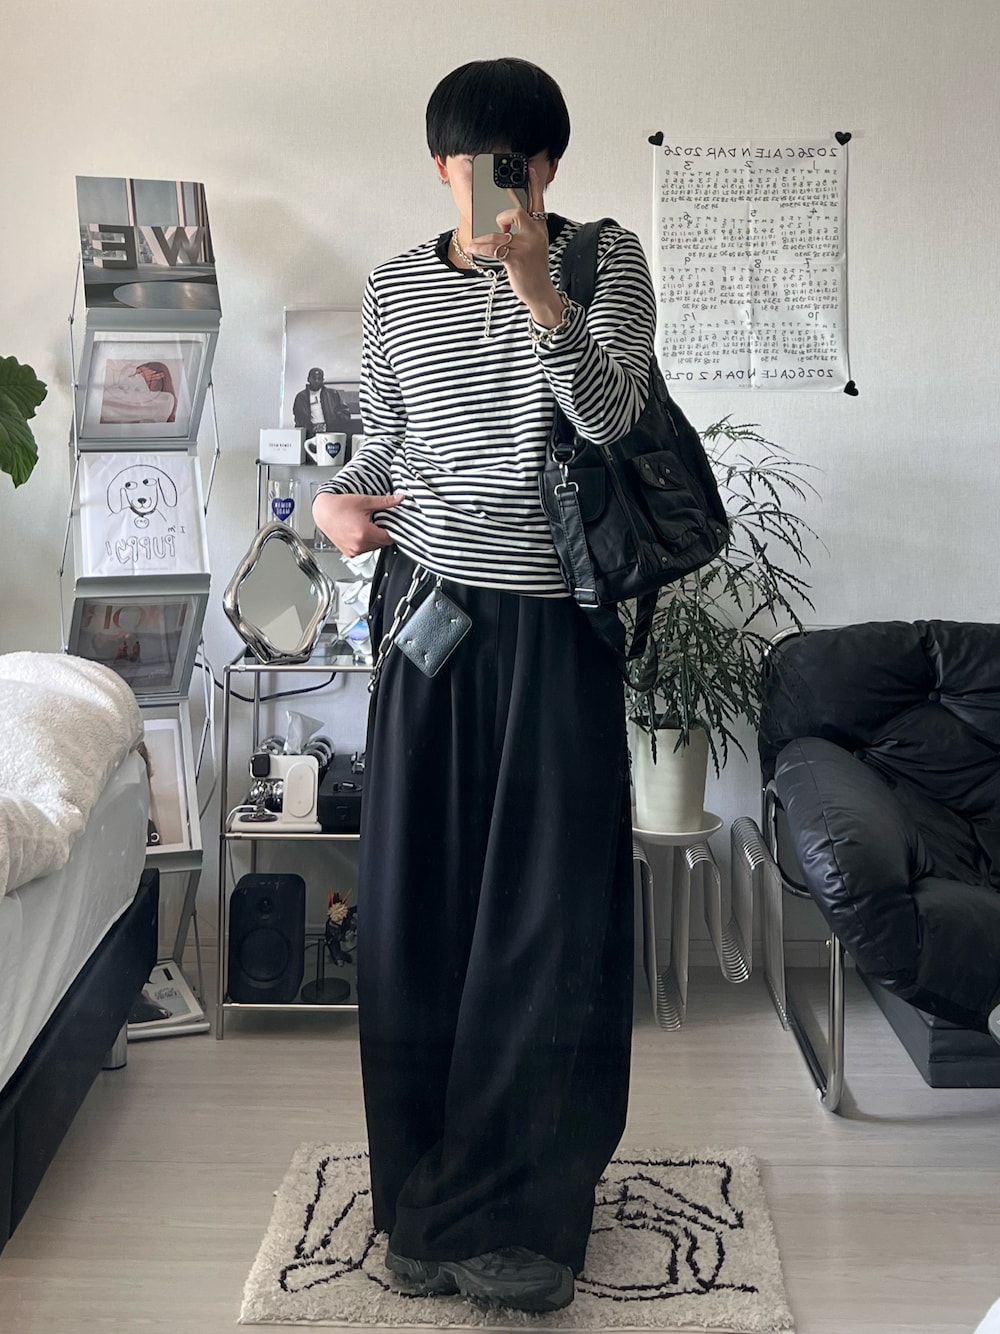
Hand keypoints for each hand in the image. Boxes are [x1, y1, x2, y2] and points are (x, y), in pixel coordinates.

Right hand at [311, 490, 402, 557]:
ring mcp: (353, 551)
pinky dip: (365, 543)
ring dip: (374, 539)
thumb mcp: (365, 501)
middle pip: (382, 543)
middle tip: (377, 521)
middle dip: (382, 533)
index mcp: (364, 534)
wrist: (323, 511)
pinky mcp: (349, 553)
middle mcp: (359, 545)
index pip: (389, 538)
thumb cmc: (339, 506)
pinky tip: (360, 532)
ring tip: (367, 526)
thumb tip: (400, 499)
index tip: (389, 523)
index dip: (391, 529)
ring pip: (374, 548)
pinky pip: (364, 550)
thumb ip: (385, 502)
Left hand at [467, 166, 563, 324]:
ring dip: (483, 239)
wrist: (540, 291)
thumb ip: (524, 227)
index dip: (533, 184)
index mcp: (539, 226)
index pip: (537, 200)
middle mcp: (535, 233)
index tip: (529, 169)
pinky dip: (479, 248)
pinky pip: (492, 248)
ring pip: (498, 233)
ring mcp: (526, 246)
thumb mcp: (534, 243)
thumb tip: (503, 216)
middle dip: (501, 216)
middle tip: (497, 224)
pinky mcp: (516, 259)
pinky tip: (472, 249)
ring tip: (475, 243)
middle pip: (515, 212)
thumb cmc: (533, 267)